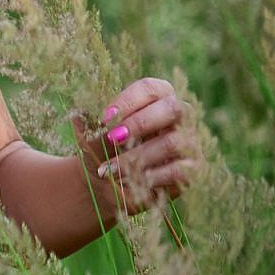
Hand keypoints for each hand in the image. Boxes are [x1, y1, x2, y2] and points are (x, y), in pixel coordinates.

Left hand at [72, 77, 202, 220]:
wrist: (103, 186)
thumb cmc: (100, 151)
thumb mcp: (89, 136)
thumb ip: (88, 125)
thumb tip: (80, 115)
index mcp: (156, 99)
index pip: (150, 87)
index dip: (128, 100)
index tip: (104, 118)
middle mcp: (179, 118)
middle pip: (172, 108)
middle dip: (140, 123)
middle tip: (112, 138)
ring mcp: (190, 143)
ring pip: (173, 142)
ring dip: (137, 157)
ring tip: (108, 170)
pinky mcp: (193, 170)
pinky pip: (180, 169)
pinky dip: (153, 176)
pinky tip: (133, 181)